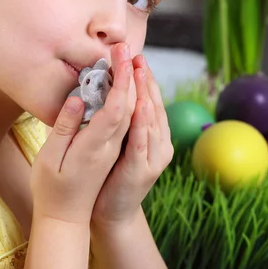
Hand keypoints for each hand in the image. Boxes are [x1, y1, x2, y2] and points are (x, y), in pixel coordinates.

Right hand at [30, 43, 132, 224]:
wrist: (67, 219)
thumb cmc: (52, 190)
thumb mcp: (50, 160)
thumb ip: (64, 128)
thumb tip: (78, 99)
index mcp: (97, 147)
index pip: (118, 108)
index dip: (123, 80)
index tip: (122, 56)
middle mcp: (113, 146)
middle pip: (132, 106)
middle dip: (133, 75)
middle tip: (127, 47)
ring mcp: (117, 148)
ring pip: (136, 113)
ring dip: (138, 85)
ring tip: (133, 60)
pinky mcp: (115, 149)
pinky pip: (131, 120)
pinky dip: (134, 99)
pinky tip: (130, 86)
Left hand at [91, 55, 173, 227]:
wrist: (111, 213)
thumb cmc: (110, 174)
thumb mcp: (118, 141)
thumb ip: (121, 119)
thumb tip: (114, 90)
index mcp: (151, 133)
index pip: (148, 99)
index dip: (142, 77)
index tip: (134, 55)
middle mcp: (158, 142)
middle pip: (151, 104)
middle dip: (143, 78)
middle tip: (136, 54)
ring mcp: (152, 157)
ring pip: (150, 119)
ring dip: (144, 94)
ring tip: (139, 72)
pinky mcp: (142, 170)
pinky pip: (142, 143)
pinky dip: (142, 124)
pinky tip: (139, 106)